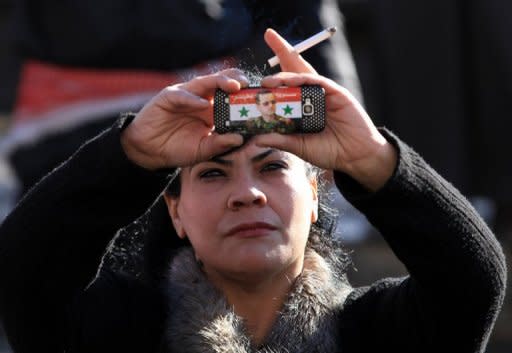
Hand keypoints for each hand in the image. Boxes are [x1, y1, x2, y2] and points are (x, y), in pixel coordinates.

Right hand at [121, 69, 247, 169]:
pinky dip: (192, 99)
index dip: (245, 95)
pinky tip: (202, 104)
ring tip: (233, 86)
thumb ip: (219, 144)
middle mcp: (202, 98)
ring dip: (219, 82)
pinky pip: (182, 95)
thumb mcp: (203, 150)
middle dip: (236, 81)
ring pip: (204, 82)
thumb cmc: (178, 148)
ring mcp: (186, 96)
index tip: (260, 98)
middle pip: (221, 83)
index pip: (232, 96)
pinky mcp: (168, 97)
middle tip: (248, 85)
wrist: (150, 151)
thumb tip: (240, 139)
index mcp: (213, 110)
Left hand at [254, 29, 396, 190]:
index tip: (253, 75)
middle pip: (294, 69)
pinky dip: (302, 80)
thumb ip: (280, 140)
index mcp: (302, 106)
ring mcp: (323, 92)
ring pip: (302, 74)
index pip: (284, 87)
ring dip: (284, 74)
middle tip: (268, 34)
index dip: (271, 78)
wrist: (356, 156)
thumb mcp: (299, 146)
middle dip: (282, 50)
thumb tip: (256, 139)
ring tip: (267, 82)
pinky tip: (289, 82)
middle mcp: (311, 95)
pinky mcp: (336, 92)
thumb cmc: (330, 151)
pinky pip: (317, 82)